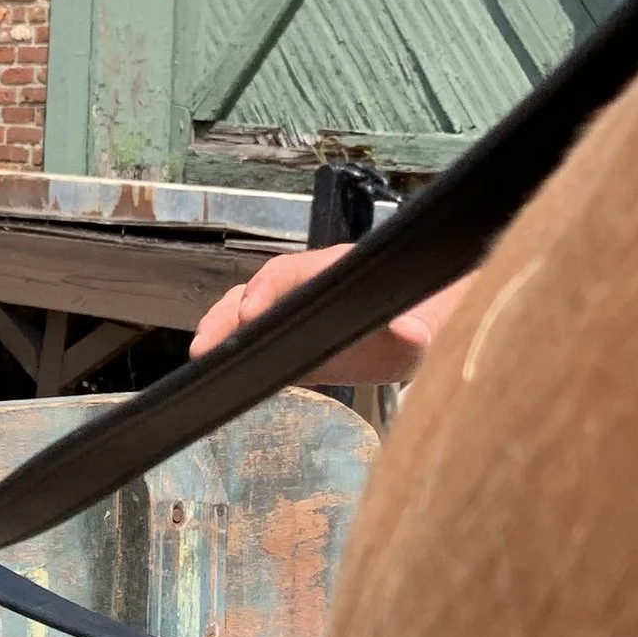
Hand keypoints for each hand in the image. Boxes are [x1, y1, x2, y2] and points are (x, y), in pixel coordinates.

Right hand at [188, 241, 475, 383]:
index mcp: (337, 274)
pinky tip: (216, 362)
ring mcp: (299, 312)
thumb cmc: (429, 320)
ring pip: (250, 307)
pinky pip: (258, 336)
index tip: (250, 313)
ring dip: (223, 327)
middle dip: (230, 314)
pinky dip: (233, 344)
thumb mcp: (428, 332)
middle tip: (207, 344)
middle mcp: (311, 287)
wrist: (436, 327)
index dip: (267, 291)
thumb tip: (410, 332)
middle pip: (260, 290)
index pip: (291, 273)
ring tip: (202, 352)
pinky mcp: (295, 340)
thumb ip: (417, 331)